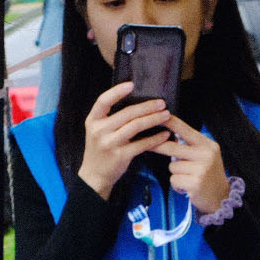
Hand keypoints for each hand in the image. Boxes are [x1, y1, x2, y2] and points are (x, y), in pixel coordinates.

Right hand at [77, 82, 172, 198]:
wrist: (94, 175)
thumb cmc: (100, 149)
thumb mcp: (98, 130)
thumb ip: (110, 117)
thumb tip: (135, 101)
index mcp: (93, 120)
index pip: (103, 101)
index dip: (117, 91)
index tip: (132, 85)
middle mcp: (99, 131)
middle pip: (126, 113)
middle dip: (147, 107)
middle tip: (161, 103)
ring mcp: (110, 144)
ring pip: (136, 127)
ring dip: (154, 119)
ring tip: (166, 115)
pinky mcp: (121, 156)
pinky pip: (142, 144)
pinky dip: (155, 139)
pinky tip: (165, 135)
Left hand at [158, 117, 229, 215]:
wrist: (221, 197)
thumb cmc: (209, 175)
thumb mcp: (206, 155)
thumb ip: (190, 146)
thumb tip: (169, 136)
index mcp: (207, 144)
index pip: (185, 129)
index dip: (169, 122)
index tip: (156, 115)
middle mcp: (205, 154)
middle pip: (172, 147)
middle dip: (158, 147)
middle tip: (148, 145)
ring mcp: (201, 169)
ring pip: (172, 166)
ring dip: (176, 173)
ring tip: (187, 178)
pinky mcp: (195, 183)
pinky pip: (174, 179)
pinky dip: (177, 185)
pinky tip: (187, 187)